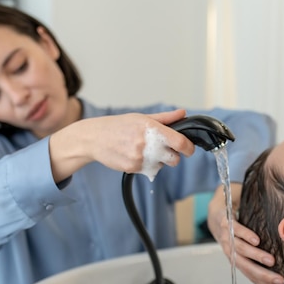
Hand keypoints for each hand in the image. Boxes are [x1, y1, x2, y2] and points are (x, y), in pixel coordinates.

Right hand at [50, 109, 194, 181]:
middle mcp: (147, 144)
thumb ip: (165, 118)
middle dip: (173, 155)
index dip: (189, 148)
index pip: (180, 142)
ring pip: (162, 165)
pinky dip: (147, 165)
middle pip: (174, 159)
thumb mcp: (141, 118)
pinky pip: (149, 170)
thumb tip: (183, 113)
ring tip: (145, 150)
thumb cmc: (118, 126)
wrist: (94, 138)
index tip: (189, 149)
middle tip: (164, 149)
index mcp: (152, 128)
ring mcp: (140, 157)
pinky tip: (135, 155)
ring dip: (159, 161)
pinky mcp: (133, 168)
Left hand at [207, 184, 283, 283]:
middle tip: (279, 279)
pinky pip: (236, 231)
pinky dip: (246, 236)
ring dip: (256, 256)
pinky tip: (256, 240)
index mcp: (237, 260)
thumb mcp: (245, 246)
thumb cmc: (235, 234)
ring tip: (271, 261)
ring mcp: (227, 238)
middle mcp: (231, 252)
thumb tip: (281, 263)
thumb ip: (258, 255)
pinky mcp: (226, 223)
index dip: (265, 281)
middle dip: (263, 274)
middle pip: (246, 266)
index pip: (250, 275)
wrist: (216, 216)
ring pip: (241, 250)